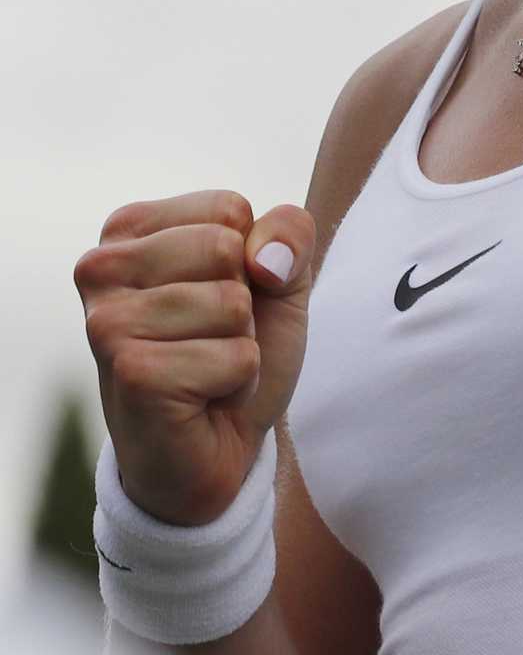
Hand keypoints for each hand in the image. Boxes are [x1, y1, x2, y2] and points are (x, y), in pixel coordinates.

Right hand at [74, 190, 315, 526]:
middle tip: (209, 339)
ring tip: (204, 369)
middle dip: (244, 301)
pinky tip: (201, 399)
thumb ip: (290, 234)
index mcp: (129, 230)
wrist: (218, 447)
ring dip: (240, 345)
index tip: (215, 296)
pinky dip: (237, 381)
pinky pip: (236, 356)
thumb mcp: (280, 275)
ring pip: (232, 303)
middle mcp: (101, 269)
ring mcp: (109, 324)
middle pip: (227, 248)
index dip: (249, 258)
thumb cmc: (234, 346)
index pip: (229, 208)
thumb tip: (265, 258)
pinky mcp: (132, 375)